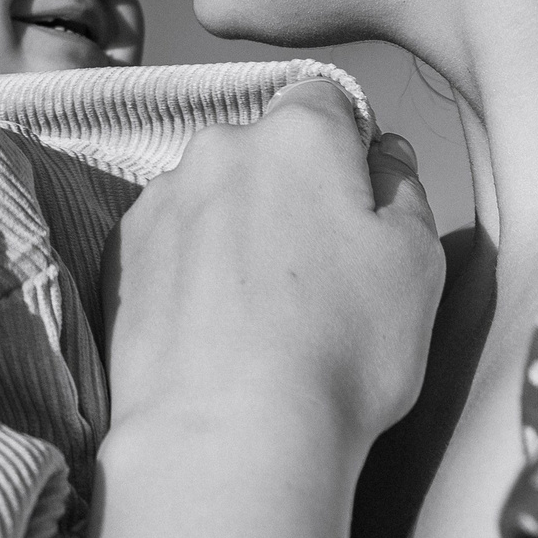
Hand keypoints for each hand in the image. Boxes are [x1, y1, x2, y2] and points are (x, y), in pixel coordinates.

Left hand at [104, 79, 442, 454]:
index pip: (326, 102)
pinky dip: (194, 270)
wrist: (227, 435)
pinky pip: (173, 242)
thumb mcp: (417, 261)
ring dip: (236, 231)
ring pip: (214, 196)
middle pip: (265, 151)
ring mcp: (160, 201)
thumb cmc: (340, 349)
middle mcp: (217, 149)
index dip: (350, 151)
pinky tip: (217, 328)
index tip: (359, 212)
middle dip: (290, 192)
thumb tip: (382, 155)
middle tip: (317, 276)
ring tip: (262, 314)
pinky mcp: (121, 255)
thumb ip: (403, 187)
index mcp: (297, 133)